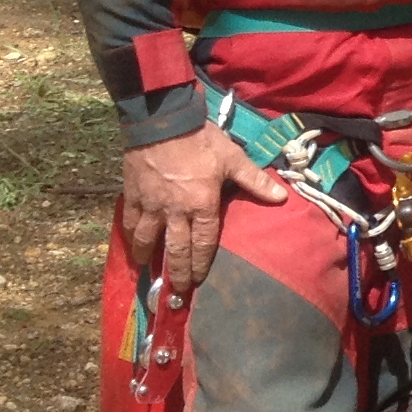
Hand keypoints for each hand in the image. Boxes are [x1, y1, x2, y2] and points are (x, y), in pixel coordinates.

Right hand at [118, 125, 288, 294]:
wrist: (163, 121)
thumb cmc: (201, 140)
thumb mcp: (233, 158)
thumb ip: (255, 180)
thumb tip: (282, 197)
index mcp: (201, 205)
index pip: (202, 243)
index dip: (200, 264)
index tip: (197, 281)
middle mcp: (175, 211)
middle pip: (175, 249)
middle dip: (176, 272)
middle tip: (176, 290)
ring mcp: (151, 204)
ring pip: (147, 238)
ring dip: (148, 256)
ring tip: (148, 270)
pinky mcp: (132, 194)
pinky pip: (129, 221)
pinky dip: (130, 235)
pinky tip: (132, 244)